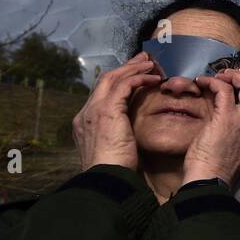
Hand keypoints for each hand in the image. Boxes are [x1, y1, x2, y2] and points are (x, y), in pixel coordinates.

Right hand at [72, 53, 162, 170]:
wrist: (106, 180)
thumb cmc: (114, 172)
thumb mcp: (114, 150)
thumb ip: (117, 137)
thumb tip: (127, 134)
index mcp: (86, 123)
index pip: (102, 94)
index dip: (119, 81)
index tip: (135, 75)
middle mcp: (86, 113)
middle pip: (105, 80)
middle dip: (125, 67)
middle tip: (143, 60)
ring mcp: (94, 110)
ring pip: (113, 78)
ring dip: (133, 68)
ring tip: (150, 64)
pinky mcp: (107, 110)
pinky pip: (124, 85)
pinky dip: (139, 78)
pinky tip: (153, 79)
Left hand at [182, 69, 239, 184]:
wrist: (209, 181)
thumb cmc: (213, 171)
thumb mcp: (230, 149)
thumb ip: (232, 132)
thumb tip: (221, 117)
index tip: (239, 82)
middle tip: (231, 75)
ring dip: (234, 77)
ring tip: (219, 76)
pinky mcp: (227, 117)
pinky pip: (224, 90)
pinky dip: (213, 81)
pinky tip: (202, 81)